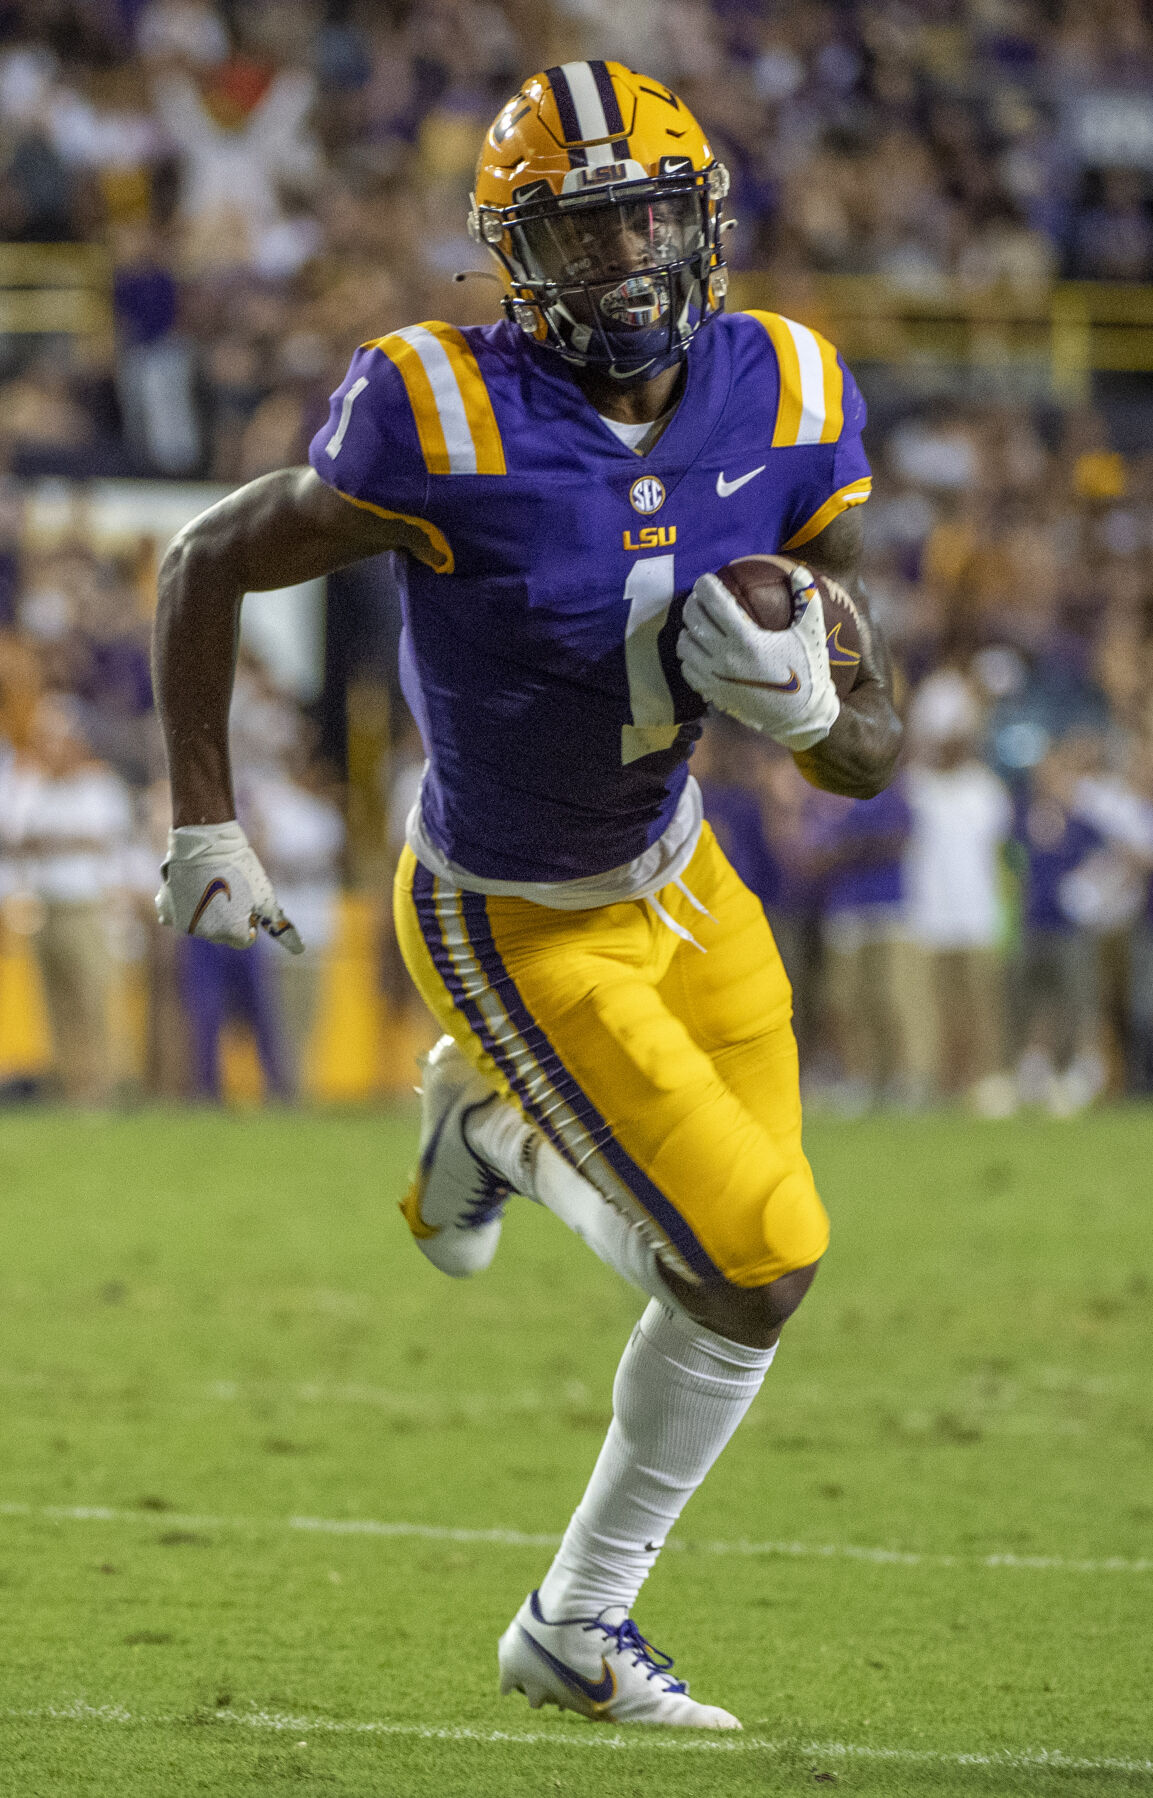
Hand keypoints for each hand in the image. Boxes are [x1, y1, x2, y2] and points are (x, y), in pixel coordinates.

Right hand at [156, 820, 303, 952]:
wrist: (205, 842)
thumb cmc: (240, 868)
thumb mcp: (264, 896)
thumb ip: (278, 925)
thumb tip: (299, 950)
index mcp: (231, 934)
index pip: (245, 939)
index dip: (248, 919)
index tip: (246, 900)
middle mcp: (206, 934)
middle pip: (222, 934)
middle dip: (227, 917)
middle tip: (227, 888)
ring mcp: (183, 923)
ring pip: (200, 925)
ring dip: (205, 911)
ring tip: (209, 884)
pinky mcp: (166, 910)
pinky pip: (177, 916)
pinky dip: (184, 905)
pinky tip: (190, 887)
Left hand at [678, 562, 839, 749]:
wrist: (801, 716)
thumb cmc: (807, 672)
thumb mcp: (811, 633)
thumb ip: (806, 599)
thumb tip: (799, 570)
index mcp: (746, 639)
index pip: (713, 602)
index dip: (705, 585)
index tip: (707, 580)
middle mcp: (724, 657)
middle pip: (692, 619)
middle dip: (693, 602)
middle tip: (701, 598)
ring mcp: (715, 677)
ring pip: (683, 644)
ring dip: (688, 630)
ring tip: (699, 624)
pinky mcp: (712, 693)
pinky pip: (687, 669)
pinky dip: (689, 656)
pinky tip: (700, 650)